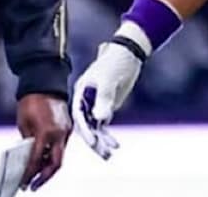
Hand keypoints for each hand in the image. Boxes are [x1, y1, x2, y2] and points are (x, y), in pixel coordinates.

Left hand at [17, 93, 71, 191]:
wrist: (45, 81)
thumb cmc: (31, 99)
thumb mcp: (23, 122)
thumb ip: (28, 141)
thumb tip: (28, 156)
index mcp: (46, 132)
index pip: (37, 160)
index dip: (29, 173)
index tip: (23, 182)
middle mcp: (59, 134)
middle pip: (55, 164)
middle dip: (44, 177)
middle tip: (33, 186)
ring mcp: (66, 130)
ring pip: (59, 156)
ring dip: (49, 167)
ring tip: (37, 175)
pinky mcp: (67, 126)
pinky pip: (61, 146)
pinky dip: (53, 154)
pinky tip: (44, 158)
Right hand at [72, 42, 142, 158]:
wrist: (128, 54)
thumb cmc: (115, 62)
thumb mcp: (109, 79)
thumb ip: (103, 98)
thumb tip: (99, 119)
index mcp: (81, 90)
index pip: (79, 114)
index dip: (84, 129)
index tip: (92, 142)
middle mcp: (86, 99)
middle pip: (85, 124)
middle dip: (92, 140)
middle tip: (102, 152)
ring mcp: (96, 103)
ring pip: (95, 127)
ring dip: (101, 141)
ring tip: (109, 154)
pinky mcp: (106, 106)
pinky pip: (104, 124)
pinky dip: (107, 135)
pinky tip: (114, 145)